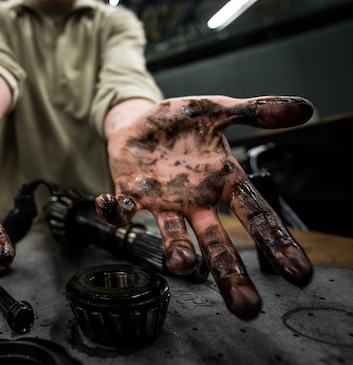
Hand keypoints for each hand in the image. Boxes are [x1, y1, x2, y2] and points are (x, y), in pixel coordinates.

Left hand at [96, 95, 313, 319]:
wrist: (140, 121)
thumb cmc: (181, 122)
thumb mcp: (219, 109)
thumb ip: (256, 110)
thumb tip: (304, 107)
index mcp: (223, 181)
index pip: (257, 214)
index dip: (277, 241)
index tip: (298, 273)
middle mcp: (196, 199)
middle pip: (218, 240)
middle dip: (230, 271)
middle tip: (246, 306)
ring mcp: (163, 200)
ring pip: (173, 233)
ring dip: (176, 249)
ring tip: (182, 265)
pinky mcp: (130, 192)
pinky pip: (122, 208)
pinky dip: (113, 211)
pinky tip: (109, 207)